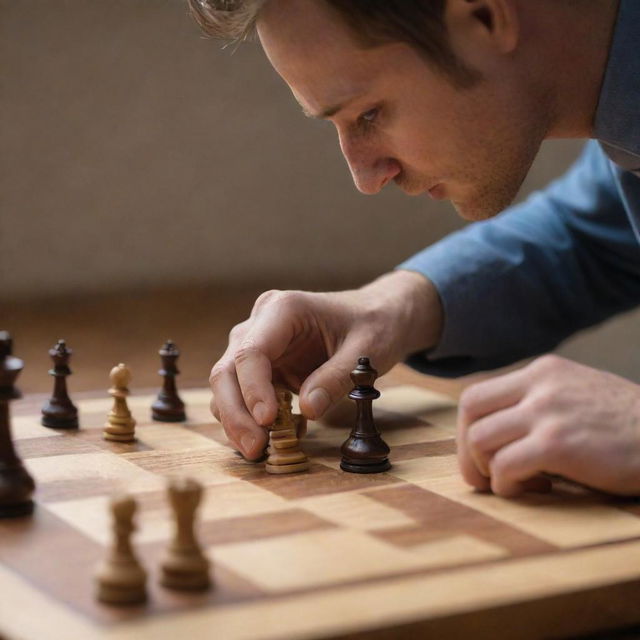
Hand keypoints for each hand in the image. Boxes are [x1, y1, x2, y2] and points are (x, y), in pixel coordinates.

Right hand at [210, 270, 441, 459]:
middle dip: (235, 413)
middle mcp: (261, 323)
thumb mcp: (366, 351)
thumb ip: (336, 378)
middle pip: (227, 370)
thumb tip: (308, 410)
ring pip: (228, 385)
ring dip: (237, 420)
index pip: (251, 351)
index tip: (267, 421)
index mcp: (283, 309)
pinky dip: (249, 419)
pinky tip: (269, 441)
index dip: (253, 389)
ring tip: (260, 451)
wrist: (376, 315)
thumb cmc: (374, 325)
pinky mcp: (264, 366)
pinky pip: (244, 394)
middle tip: (256, 449)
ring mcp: (259, 344)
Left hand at [457, 355, 639, 496]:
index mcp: (542, 371)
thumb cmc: (625, 424)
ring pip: (481, 439)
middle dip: (466, 448)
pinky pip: (505, 466)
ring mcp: (547, 412)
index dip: (467, 428)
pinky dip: (507, 485)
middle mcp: (539, 385)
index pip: (478, 393)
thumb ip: (537, 400)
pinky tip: (534, 490)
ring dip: (487, 470)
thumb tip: (495, 429)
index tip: (478, 453)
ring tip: (513, 483)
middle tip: (480, 476)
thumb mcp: (576, 393)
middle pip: (469, 410)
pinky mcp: (558, 444)